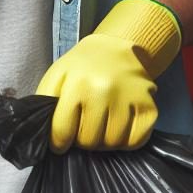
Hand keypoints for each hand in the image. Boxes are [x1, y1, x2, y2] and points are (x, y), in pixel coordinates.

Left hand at [36, 0, 180, 151]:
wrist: (116, 49)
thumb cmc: (82, 65)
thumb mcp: (57, 75)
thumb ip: (45, 101)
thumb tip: (42, 133)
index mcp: (77, 84)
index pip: (63, 131)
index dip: (58, 142)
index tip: (60, 143)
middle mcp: (104, 91)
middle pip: (88, 141)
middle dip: (82, 139)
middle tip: (83, 127)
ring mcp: (129, 100)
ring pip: (111, 144)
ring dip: (103, 140)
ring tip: (100, 124)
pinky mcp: (150, 108)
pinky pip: (134, 142)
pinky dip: (124, 141)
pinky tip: (117, 126)